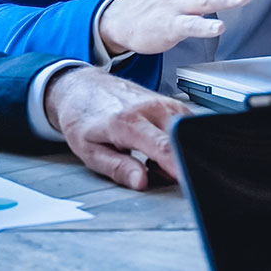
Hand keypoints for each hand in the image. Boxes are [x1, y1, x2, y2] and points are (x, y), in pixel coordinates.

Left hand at [44, 67, 187, 189]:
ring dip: (178, 153)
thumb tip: (141, 182)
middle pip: (181, 138)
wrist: (83, 88)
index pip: (162, 146)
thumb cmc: (84, 119)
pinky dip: (180, 141)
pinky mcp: (171, 102)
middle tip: (156, 174)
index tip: (186, 180)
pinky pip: (187, 125)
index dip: (178, 165)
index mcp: (126, 122)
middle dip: (180, 163)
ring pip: (187, 132)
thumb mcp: (90, 151)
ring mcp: (163, 102)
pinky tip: (161, 147)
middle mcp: (149, 108)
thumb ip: (117, 168)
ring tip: (151, 159)